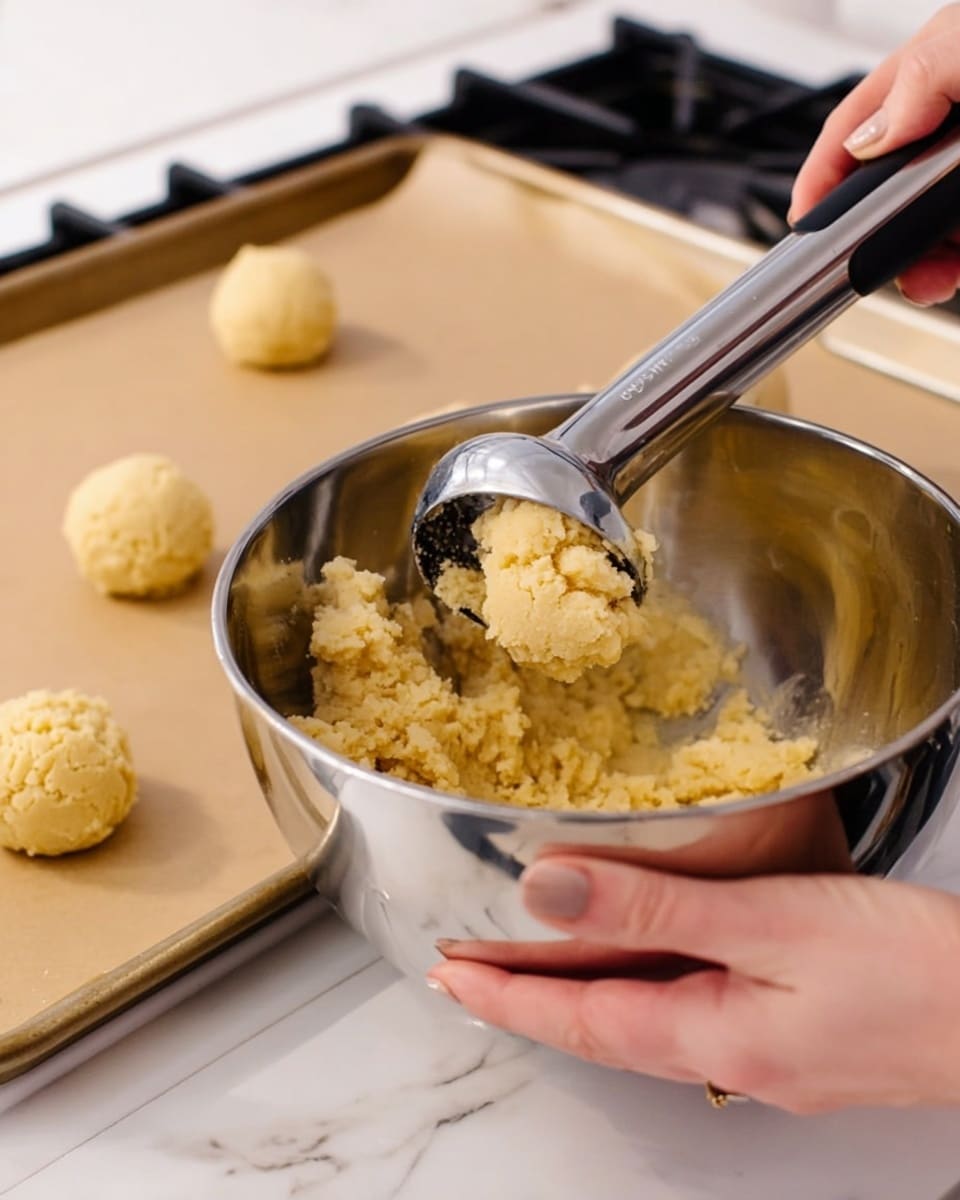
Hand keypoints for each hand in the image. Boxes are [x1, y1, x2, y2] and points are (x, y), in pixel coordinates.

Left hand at [428, 855, 959, 1112]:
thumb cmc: (911, 969)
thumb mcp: (769, 923)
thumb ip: (657, 905)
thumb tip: (549, 892)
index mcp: (712, 1034)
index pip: (577, 1018)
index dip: (506, 994)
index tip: (449, 972)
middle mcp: (732, 1058)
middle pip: (602, 1029)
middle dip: (529, 1002)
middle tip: (472, 974)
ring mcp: (768, 1054)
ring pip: (645, 1022)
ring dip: (581, 996)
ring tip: (537, 969)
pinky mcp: (799, 1033)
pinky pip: (694, 1010)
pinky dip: (645, 986)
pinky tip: (651, 966)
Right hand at [790, 3, 959, 304]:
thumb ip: (926, 76)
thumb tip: (872, 137)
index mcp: (932, 76)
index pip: (853, 129)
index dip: (820, 178)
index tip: (803, 222)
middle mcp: (948, 125)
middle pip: (885, 188)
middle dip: (873, 234)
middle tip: (869, 264)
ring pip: (925, 223)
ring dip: (918, 259)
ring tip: (924, 278)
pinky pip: (957, 244)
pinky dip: (949, 265)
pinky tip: (947, 272)